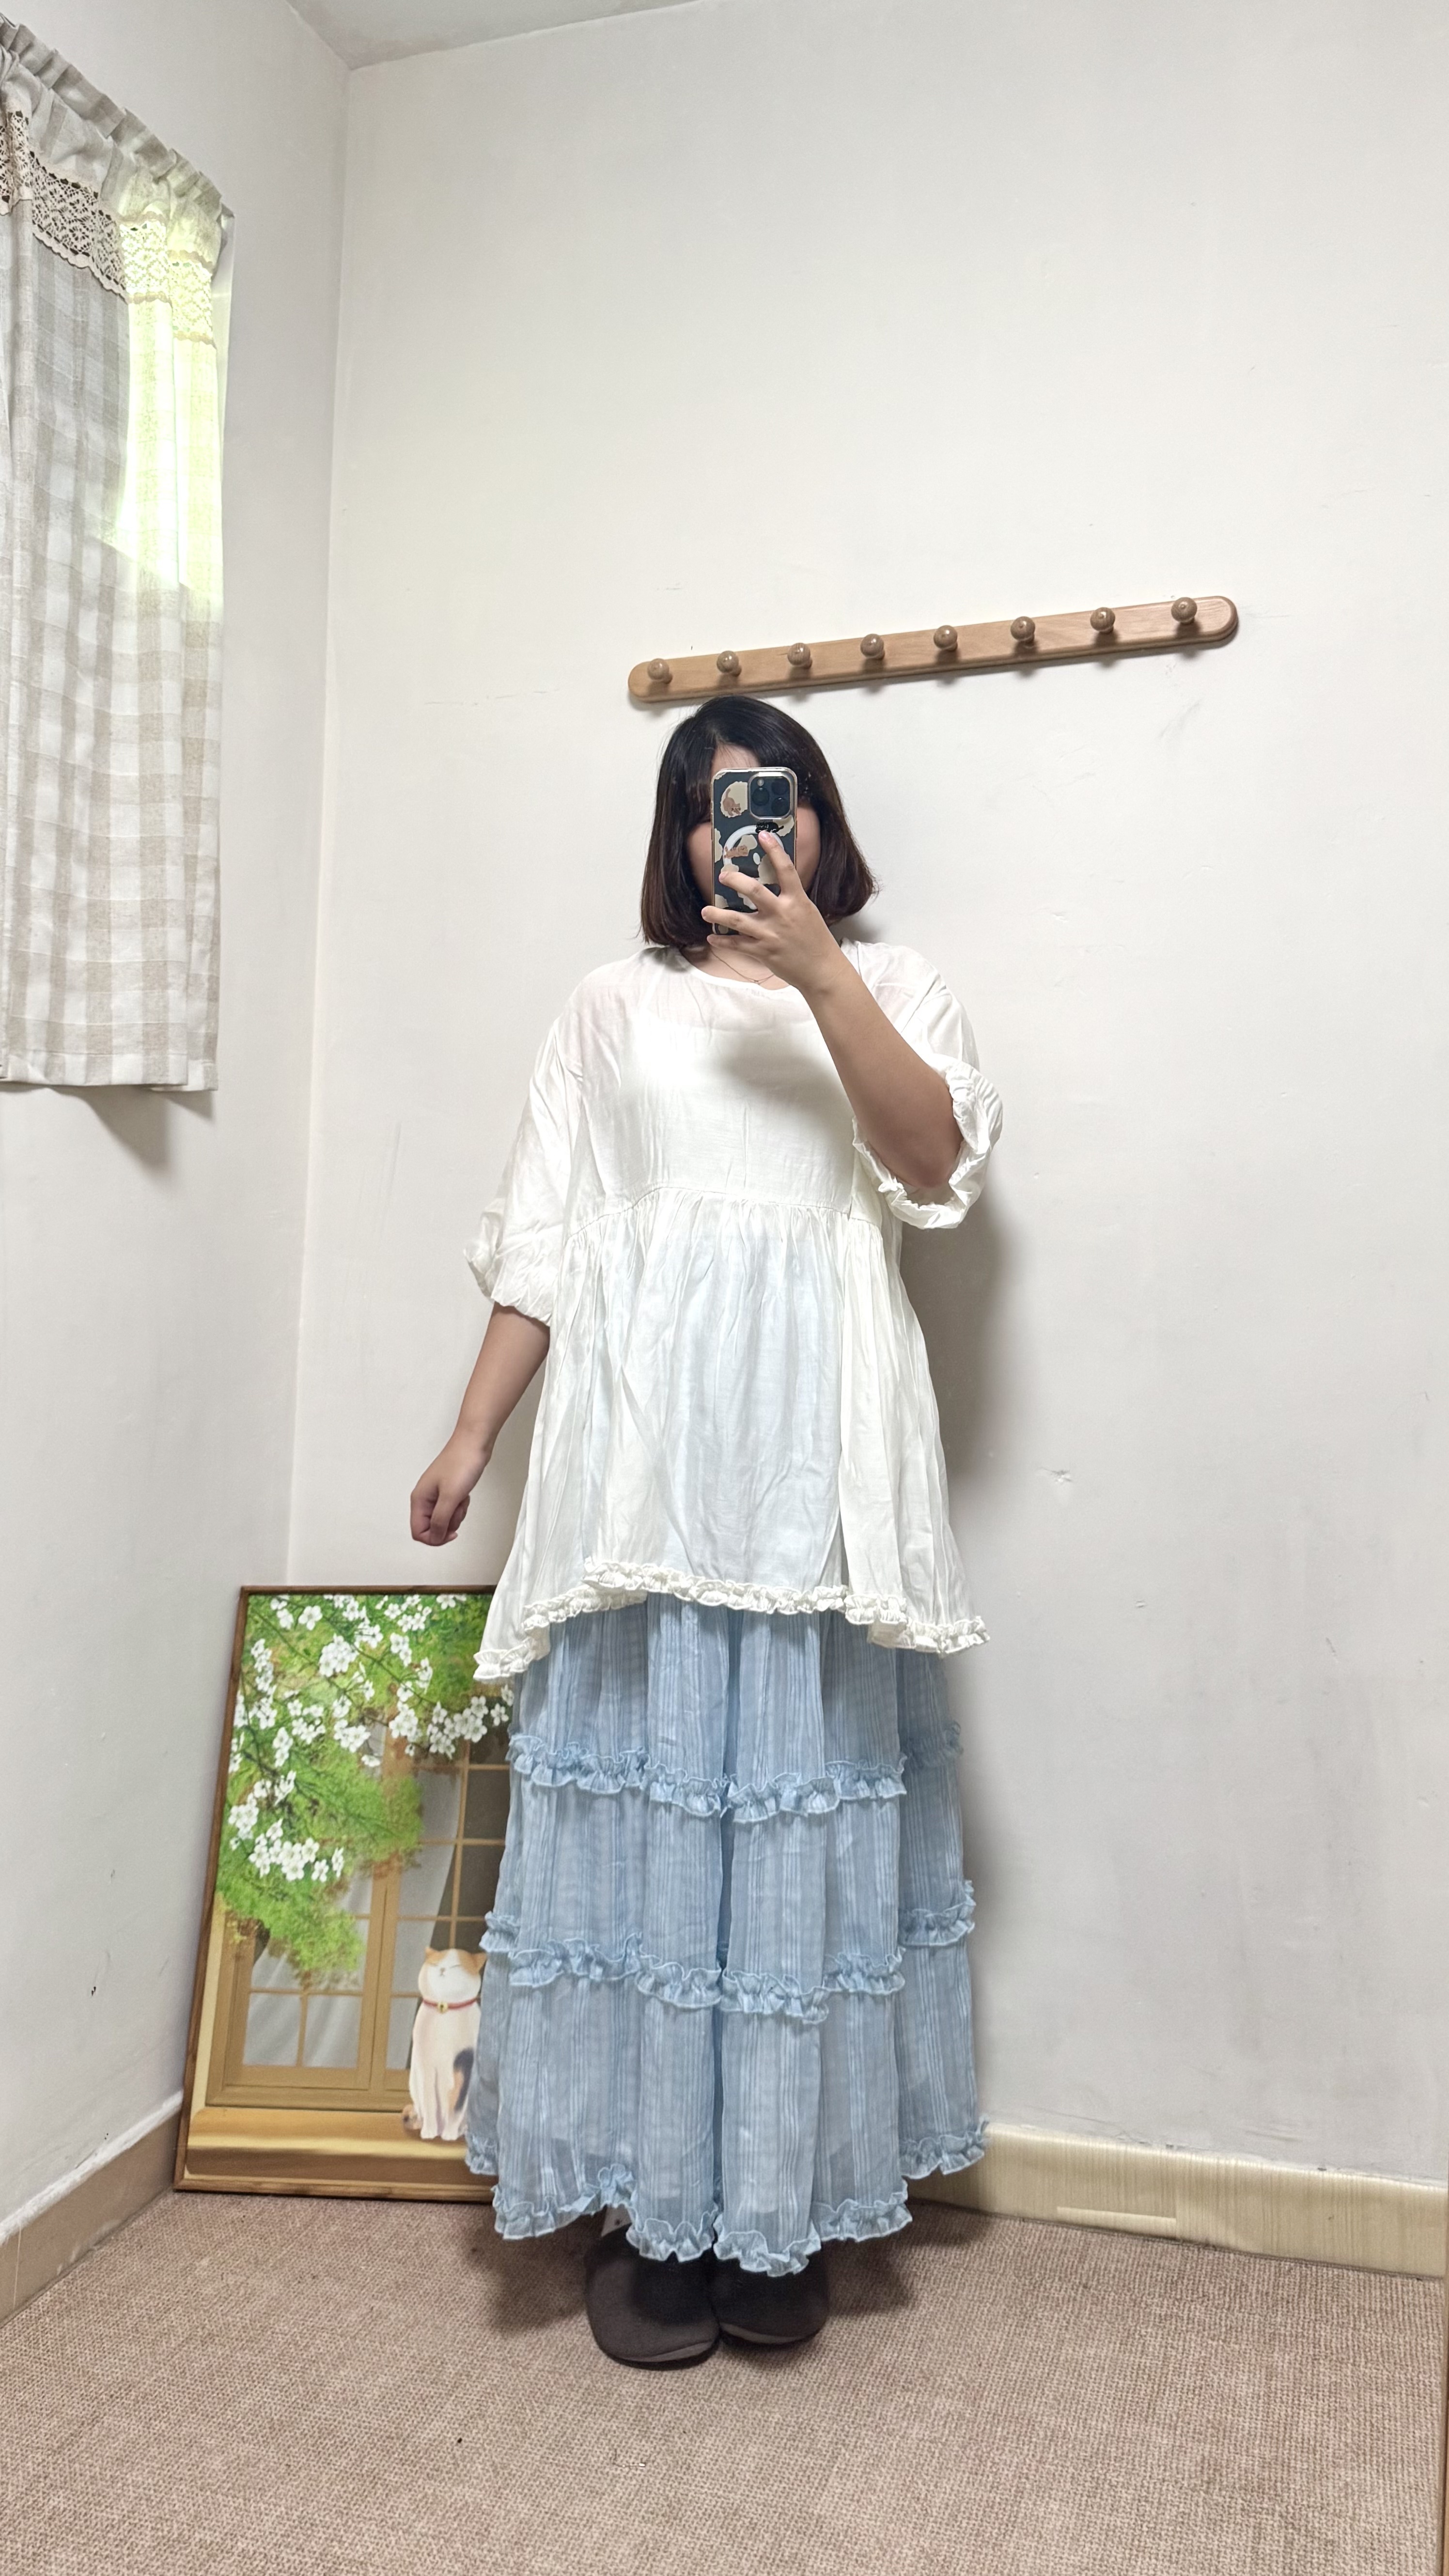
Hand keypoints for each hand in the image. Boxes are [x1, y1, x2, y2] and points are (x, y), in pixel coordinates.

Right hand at [410, 1426, 493, 1545]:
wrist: (474, 1444)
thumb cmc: (461, 1463)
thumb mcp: (450, 1497)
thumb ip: (440, 1520)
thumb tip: (435, 1537)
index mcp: (419, 1499)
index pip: (418, 1532)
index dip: (434, 1537)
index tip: (449, 1532)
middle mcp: (425, 1498)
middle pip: (432, 1527)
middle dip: (448, 1524)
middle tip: (457, 1509)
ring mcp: (436, 1494)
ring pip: (444, 1519)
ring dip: (456, 1514)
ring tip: (461, 1499)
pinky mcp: (448, 1491)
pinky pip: (452, 1509)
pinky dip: (460, 1506)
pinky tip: (464, 1495)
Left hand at [700, 835, 846, 998]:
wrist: (821, 970)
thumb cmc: (816, 940)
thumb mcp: (807, 912)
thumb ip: (790, 898)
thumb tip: (774, 883)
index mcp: (797, 901)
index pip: (786, 869)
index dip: (774, 850)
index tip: (763, 835)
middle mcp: (782, 914)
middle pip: (754, 890)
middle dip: (735, 880)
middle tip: (723, 876)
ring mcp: (770, 933)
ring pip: (737, 920)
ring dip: (718, 914)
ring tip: (705, 910)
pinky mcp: (762, 951)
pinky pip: (737, 944)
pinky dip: (722, 941)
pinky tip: (712, 937)